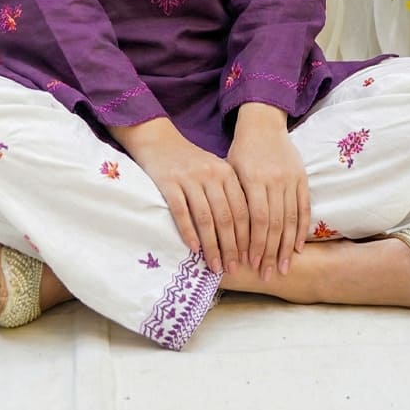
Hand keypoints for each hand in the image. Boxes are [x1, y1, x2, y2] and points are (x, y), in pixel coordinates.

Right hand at [109, 118, 249, 274]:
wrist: (159, 140)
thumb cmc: (190, 161)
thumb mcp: (215, 171)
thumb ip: (229, 195)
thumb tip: (245, 235)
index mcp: (227, 172)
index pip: (243, 210)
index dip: (248, 238)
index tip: (250, 259)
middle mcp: (211, 175)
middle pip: (227, 217)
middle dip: (232, 247)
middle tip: (234, 269)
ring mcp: (189, 178)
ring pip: (206, 219)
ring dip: (212, 246)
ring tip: (215, 266)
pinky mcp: (169, 183)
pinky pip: (181, 212)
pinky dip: (188, 232)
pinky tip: (194, 249)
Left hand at [227, 103, 309, 280]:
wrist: (264, 124)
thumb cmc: (241, 150)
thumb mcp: (230, 169)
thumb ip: (231, 199)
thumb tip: (222, 235)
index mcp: (253, 178)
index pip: (256, 219)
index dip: (254, 244)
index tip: (251, 265)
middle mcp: (274, 180)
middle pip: (274, 224)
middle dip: (270, 252)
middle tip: (266, 275)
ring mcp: (290, 179)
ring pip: (291, 219)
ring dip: (286, 247)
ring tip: (283, 268)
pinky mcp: (302, 178)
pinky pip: (304, 208)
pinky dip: (301, 230)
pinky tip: (297, 248)